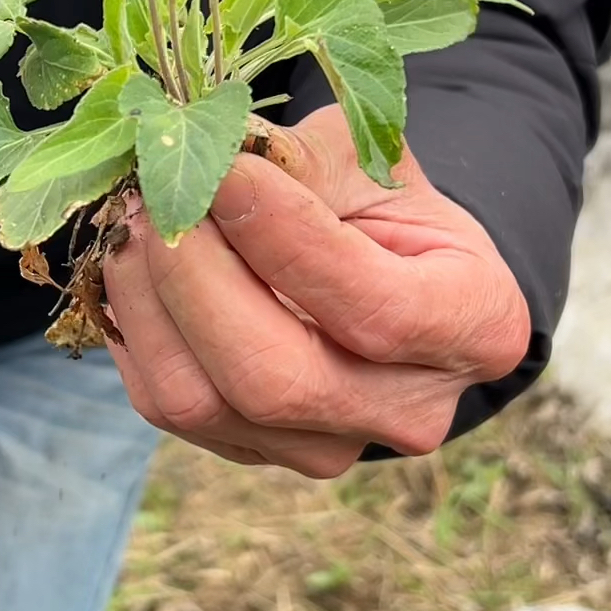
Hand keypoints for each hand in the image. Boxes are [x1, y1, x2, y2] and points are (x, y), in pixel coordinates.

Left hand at [104, 105, 530, 477]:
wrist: (378, 268)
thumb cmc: (382, 202)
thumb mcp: (371, 159)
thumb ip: (305, 162)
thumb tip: (206, 162)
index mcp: (477, 326)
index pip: (376, 311)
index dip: (287, 240)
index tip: (226, 170)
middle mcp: (408, 413)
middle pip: (276, 380)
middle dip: (196, 277)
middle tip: (155, 193)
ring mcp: (325, 448)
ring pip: (202, 401)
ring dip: (148, 299)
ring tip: (134, 217)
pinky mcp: (248, 451)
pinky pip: (164, 401)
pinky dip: (133, 325)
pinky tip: (133, 263)